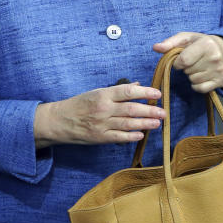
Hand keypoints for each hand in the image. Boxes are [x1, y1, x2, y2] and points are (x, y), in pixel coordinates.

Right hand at [34, 83, 165, 147]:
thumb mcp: (97, 92)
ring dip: (145, 124)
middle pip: (131, 109)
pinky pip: (119, 137)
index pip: (127, 92)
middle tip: (163, 112)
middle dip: (149, 111)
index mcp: (103, 95)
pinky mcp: (100, 137)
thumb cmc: (79, 104)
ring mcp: (102, 124)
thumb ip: (117, 91)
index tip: (157, 94)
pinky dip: (131, 137)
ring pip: (128, 124)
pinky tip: (141, 135)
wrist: (59, 121)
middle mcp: (103, 109)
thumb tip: (137, 85)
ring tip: (157, 123)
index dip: (144, 93)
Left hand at [153, 32, 222, 93]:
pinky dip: (197, 85)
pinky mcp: (221, 81)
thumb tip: (156, 47)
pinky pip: (200, 89)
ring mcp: (219, 71)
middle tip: (194, 61)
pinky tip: (202, 75)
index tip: (181, 60)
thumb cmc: (201, 43)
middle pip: (188, 72)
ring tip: (199, 67)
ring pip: (193, 81)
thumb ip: (170, 43)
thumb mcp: (186, 38)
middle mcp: (215, 58)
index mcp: (206, 45)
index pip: (183, 61)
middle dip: (186, 68)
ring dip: (192, 76)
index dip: (178, 62)